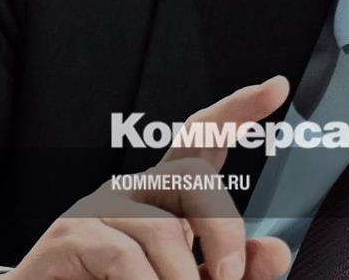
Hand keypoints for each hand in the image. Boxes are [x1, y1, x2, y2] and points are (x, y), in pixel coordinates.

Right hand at [0, 75, 292, 279]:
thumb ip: (238, 270)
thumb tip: (278, 252)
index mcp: (168, 195)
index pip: (204, 136)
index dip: (239, 109)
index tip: (278, 87)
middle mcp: (136, 189)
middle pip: (195, 176)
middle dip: (224, 232)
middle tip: (228, 279)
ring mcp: (100, 207)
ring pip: (162, 230)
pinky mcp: (70, 235)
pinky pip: (123, 256)